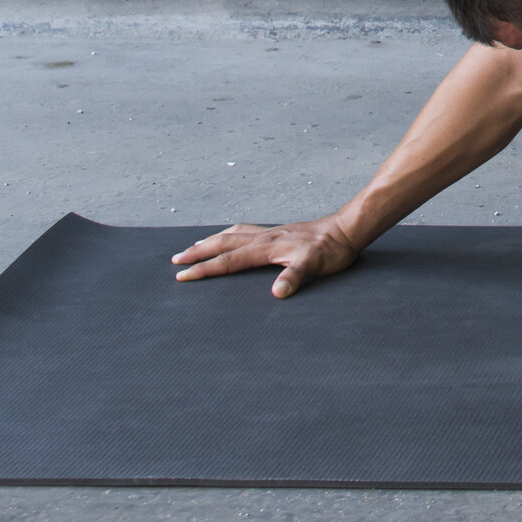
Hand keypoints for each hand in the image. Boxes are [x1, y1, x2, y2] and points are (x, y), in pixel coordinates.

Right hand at [171, 216, 360, 296]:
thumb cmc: (331, 250)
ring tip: (195, 246)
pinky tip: (232, 237)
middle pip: (223, 243)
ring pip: (232, 234)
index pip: (228, 260)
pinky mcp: (278, 232)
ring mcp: (270, 232)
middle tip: (175, 260)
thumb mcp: (315, 266)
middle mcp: (264, 237)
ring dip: (211, 241)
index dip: (205, 269)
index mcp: (267, 247)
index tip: (182, 275)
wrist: (346, 229)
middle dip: (198, 252)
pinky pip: (245, 230)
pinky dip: (230, 234)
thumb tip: (277, 292)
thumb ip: (295, 276)